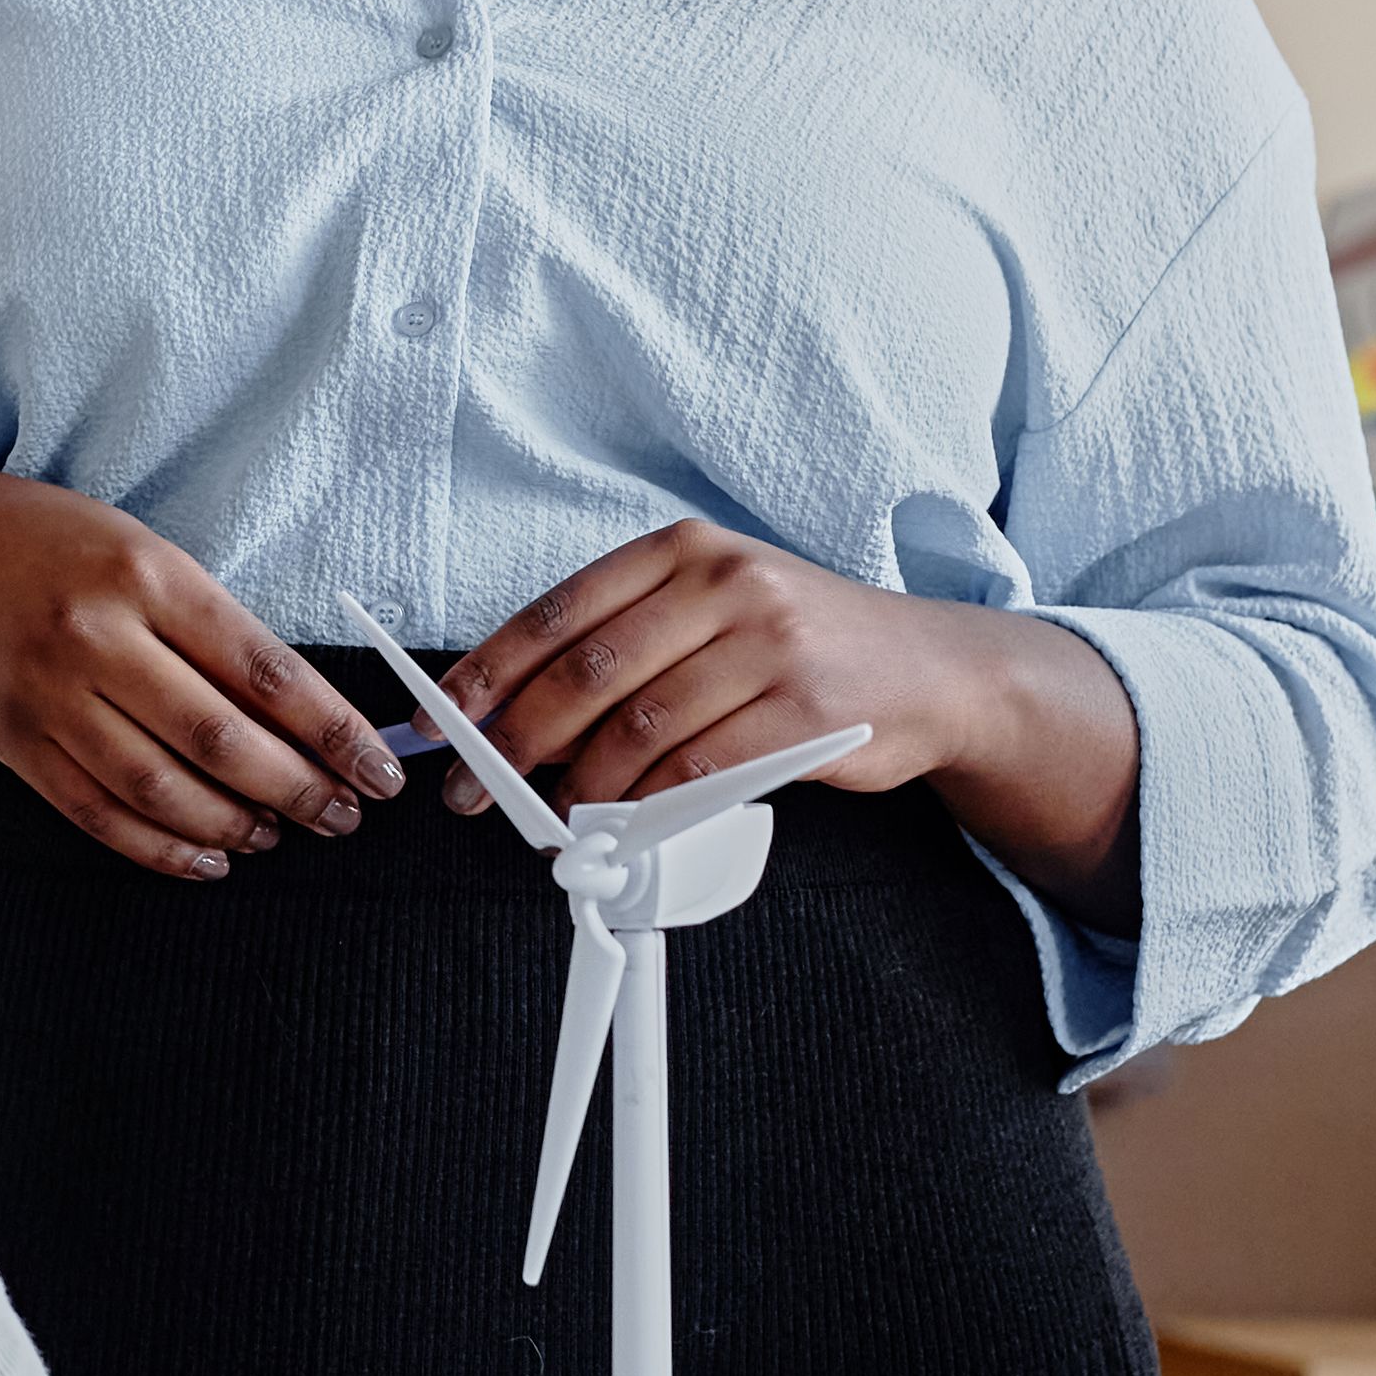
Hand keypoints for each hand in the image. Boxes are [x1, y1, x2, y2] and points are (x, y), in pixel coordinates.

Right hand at [0, 469, 401, 881]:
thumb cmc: (64, 552)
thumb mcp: (152, 556)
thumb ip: (221, 631)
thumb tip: (310, 718)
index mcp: (147, 578)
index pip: (264, 671)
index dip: (332, 732)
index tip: (376, 769)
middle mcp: (96, 637)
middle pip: (217, 739)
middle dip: (296, 789)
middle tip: (340, 815)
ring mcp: (49, 696)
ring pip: (158, 788)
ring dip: (233, 825)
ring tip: (277, 833)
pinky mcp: (18, 744)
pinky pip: (98, 815)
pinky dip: (162, 848)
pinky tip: (208, 854)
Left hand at [442, 523, 1137, 907]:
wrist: (932, 670)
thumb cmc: (804, 644)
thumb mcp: (717, 608)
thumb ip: (627, 644)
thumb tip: (514, 710)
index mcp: (684, 551)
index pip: (558, 613)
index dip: (489, 673)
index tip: (443, 722)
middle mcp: (724, 584)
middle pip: (586, 674)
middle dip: (516, 742)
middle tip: (479, 790)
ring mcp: (769, 645)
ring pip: (637, 730)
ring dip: (580, 789)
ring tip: (554, 821)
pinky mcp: (802, 713)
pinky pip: (698, 771)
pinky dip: (647, 808)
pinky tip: (624, 824)